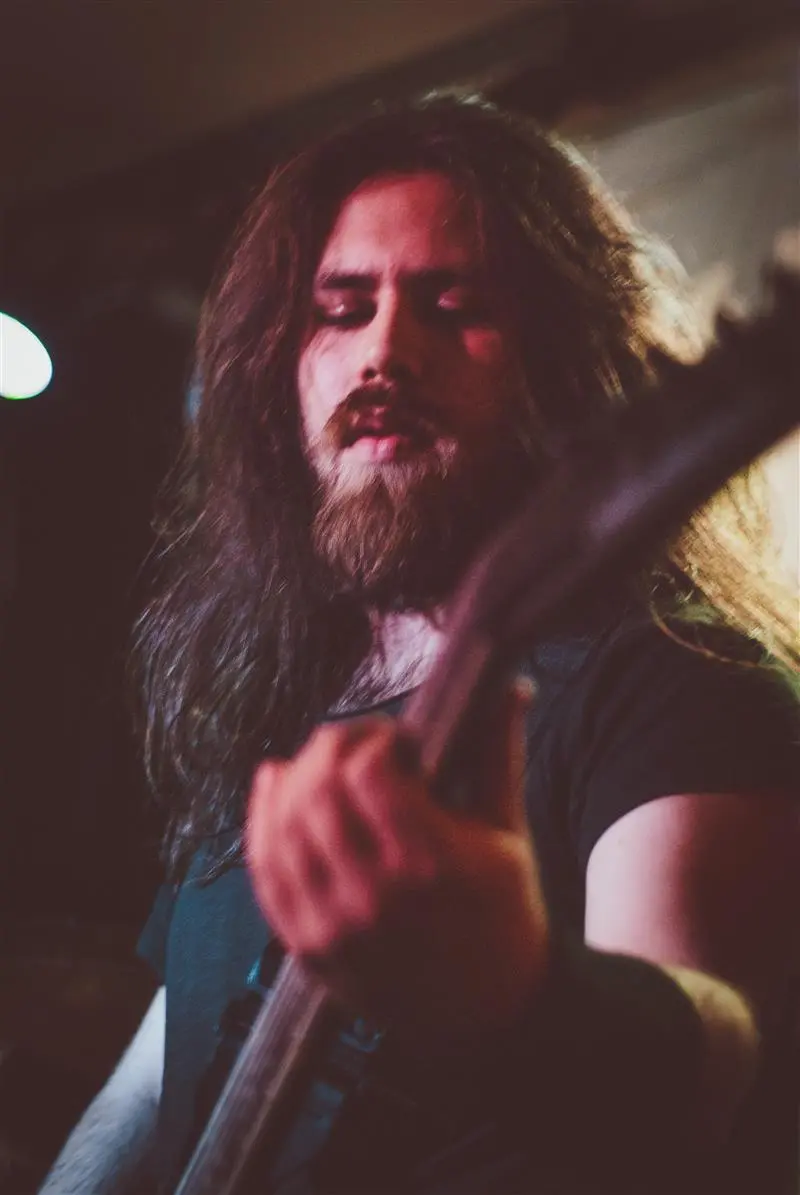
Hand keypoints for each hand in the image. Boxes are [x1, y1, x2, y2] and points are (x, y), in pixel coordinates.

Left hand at [245, 678, 548, 1038]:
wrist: (490, 1012)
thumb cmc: (504, 915)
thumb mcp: (509, 835)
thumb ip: (497, 754)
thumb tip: (509, 686)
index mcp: (432, 864)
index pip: (366, 772)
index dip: (373, 738)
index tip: (395, 739)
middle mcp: (375, 898)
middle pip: (317, 792)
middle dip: (330, 747)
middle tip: (354, 741)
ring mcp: (333, 928)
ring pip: (281, 827)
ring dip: (293, 779)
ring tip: (320, 764)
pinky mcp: (306, 948)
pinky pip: (264, 871)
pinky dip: (262, 821)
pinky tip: (276, 788)